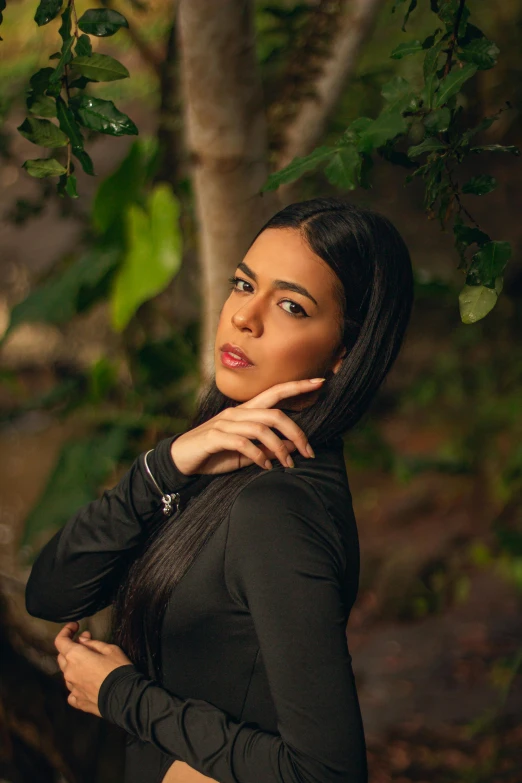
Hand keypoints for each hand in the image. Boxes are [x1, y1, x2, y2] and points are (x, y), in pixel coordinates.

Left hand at [54, 621, 132, 716]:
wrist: (124, 697)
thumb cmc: (118, 668)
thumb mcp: (110, 649)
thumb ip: (93, 643)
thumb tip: (82, 639)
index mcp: (75, 656)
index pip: (60, 641)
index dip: (66, 631)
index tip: (75, 626)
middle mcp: (69, 672)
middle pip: (62, 657)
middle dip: (71, 648)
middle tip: (86, 643)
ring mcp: (72, 688)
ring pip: (67, 674)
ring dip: (74, 666)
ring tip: (88, 664)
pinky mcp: (78, 701)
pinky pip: (72, 692)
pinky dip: (76, 685)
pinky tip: (85, 684)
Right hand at [170, 377, 324, 475]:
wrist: (181, 460)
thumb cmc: (216, 454)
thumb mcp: (247, 453)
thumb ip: (269, 447)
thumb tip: (294, 446)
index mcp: (246, 411)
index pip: (275, 392)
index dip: (297, 386)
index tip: (320, 381)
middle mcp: (237, 412)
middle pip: (274, 413)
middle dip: (296, 432)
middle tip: (309, 452)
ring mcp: (226, 423)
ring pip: (261, 428)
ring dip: (280, 449)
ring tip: (288, 466)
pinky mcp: (215, 437)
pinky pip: (243, 442)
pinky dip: (259, 456)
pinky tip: (266, 467)